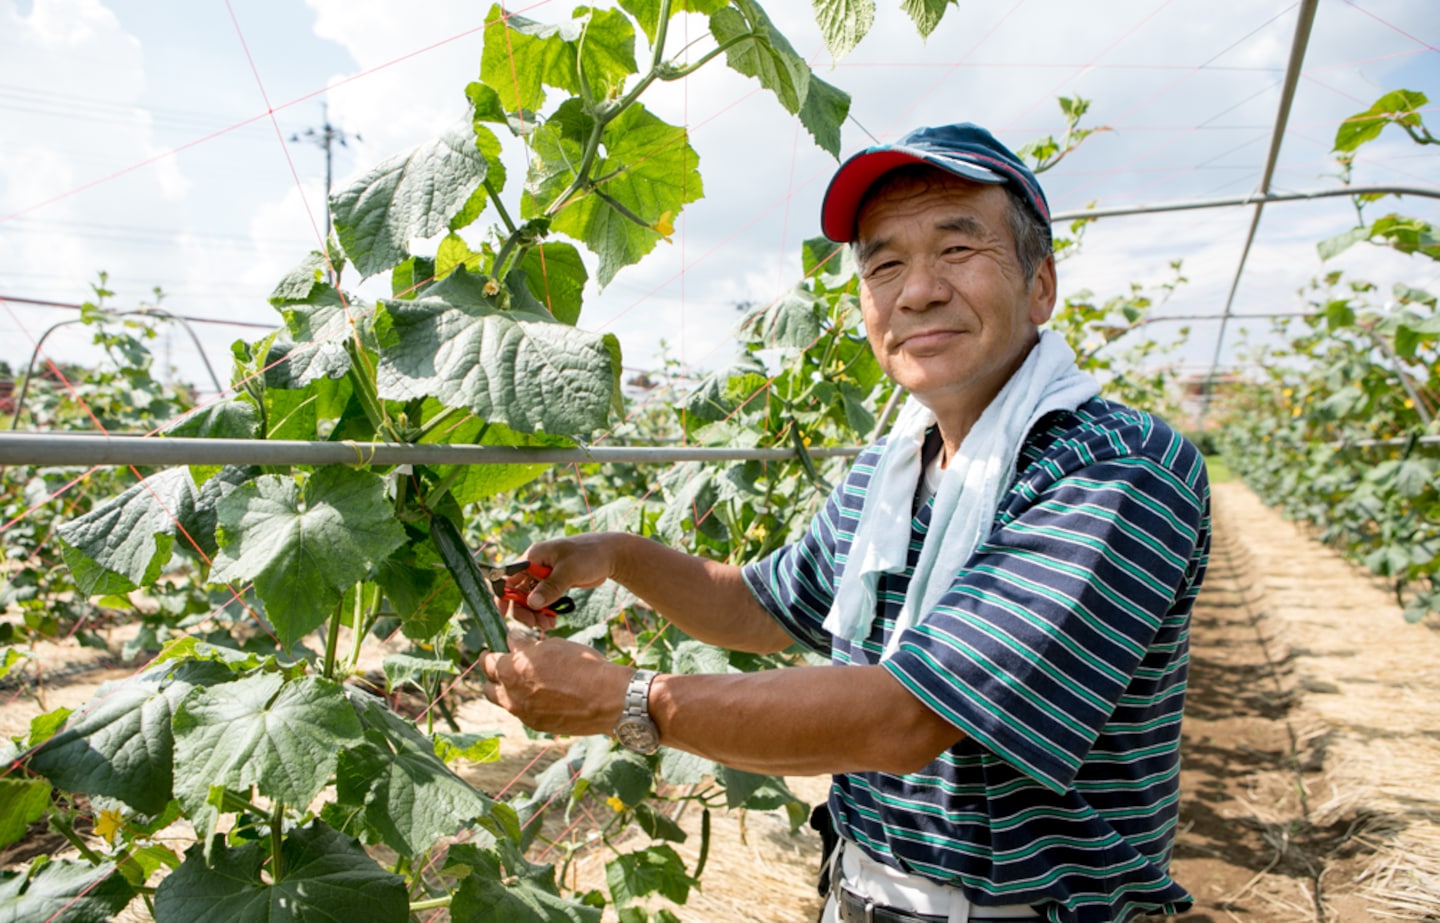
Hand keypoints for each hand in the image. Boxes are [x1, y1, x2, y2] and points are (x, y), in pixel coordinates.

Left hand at [478, 631, 631, 736]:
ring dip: (509, 692)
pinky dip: (527, 703)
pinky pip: (524, 713)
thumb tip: (512, 640)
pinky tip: (545, 695)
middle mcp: (511, 696)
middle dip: (494, 677)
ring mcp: (523, 714)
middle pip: (489, 688)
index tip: (496, 651)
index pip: (487, 663)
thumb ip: (526, 646)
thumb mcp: (553, 646)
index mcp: (511, 671)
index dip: (491, 655)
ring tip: (527, 682)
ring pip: (505, 703)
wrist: (606, 698)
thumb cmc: (581, 666)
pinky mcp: (537, 726)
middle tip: (508, 667)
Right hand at [502, 533, 623, 630]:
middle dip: (523, 610)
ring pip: (530, 600)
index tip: (504, 613)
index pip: (508, 576)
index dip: (503, 595)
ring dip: (535, 614)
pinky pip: (543, 601)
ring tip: (548, 625)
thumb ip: (551, 587)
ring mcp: (544, 576)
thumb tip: (531, 603)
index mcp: (533, 557)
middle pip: (518, 592)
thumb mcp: (569, 571)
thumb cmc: (590, 555)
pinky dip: (545, 612)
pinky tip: (553, 621)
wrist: (611, 555)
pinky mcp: (554, 584)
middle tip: (534, 624)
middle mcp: (535, 566)